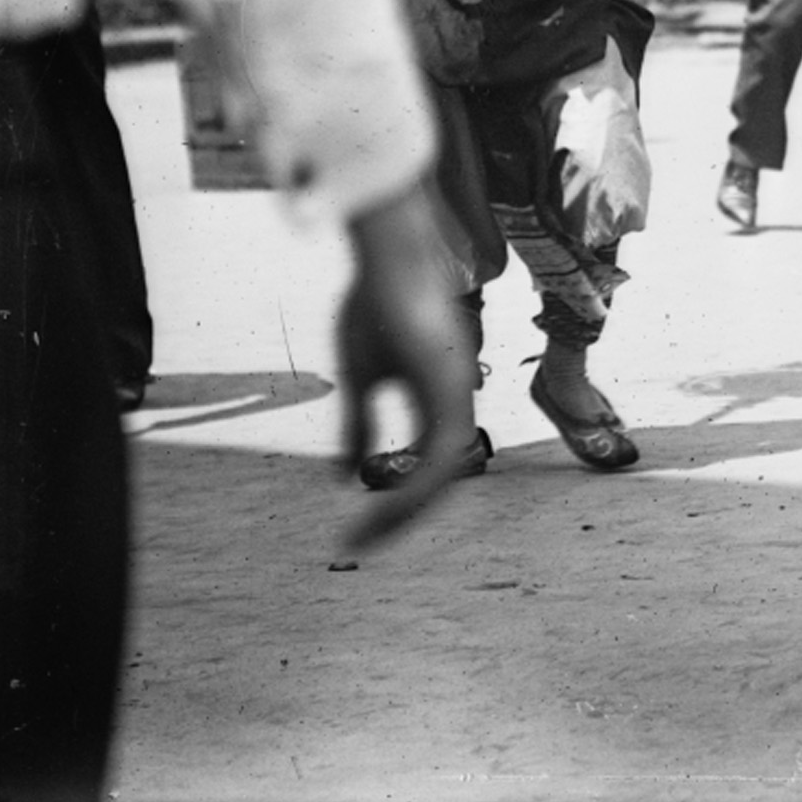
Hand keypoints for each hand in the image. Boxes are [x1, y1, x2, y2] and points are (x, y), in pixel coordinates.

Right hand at [337, 180, 477, 550]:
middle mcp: (455, 398)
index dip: (402, 499)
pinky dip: (413, 489)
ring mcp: (457, 394)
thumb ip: (358, 424)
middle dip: (402, 515)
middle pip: (440, 477)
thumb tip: (344, 478)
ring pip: (443, 474)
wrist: (391, 258)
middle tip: (361, 543)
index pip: (430, 463)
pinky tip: (385, 510)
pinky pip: (440, 456)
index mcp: (437, 394)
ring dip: (406, 511)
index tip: (364, 526)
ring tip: (366, 537)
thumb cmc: (376, 304)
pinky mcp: (449, 389)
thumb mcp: (360, 376)